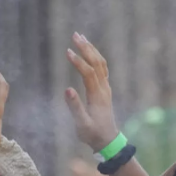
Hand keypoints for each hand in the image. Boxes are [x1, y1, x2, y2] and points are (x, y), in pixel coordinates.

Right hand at [65, 33, 118, 151]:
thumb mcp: (82, 124)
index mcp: (97, 95)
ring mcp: (106, 88)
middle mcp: (103, 88)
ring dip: (91, 49)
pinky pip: (102, 68)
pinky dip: (95, 56)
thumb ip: (75, 107)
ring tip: (81, 37)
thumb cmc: (93, 134)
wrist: (108, 140)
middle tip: (75, 35)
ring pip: (101, 63)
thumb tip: (67, 89)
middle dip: (86, 48)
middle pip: (97, 63)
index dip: (78, 61)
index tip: (67, 51)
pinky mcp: (105, 89)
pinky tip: (89, 52)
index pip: (88, 73)